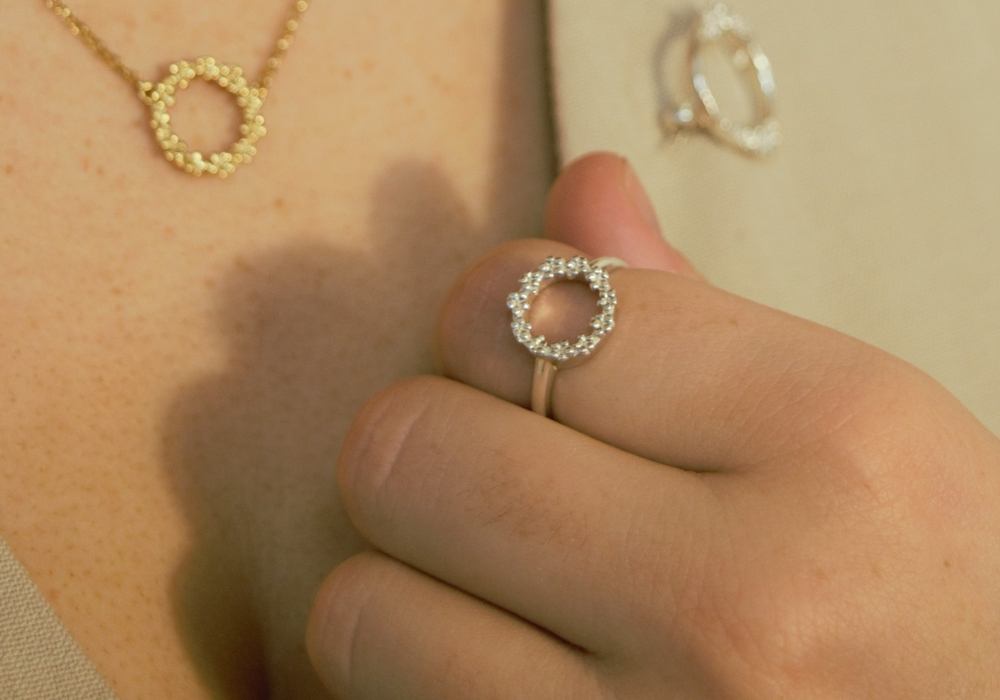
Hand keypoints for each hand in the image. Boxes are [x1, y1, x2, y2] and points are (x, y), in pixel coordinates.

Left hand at [305, 153, 999, 698]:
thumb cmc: (929, 591)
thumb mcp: (859, 427)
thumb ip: (695, 308)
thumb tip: (582, 185)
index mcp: (832, 438)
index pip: (519, 306)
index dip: (497, 314)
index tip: (533, 351)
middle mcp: (742, 599)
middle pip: (409, 448)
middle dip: (437, 444)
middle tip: (506, 474)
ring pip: (362, 607)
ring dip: (412, 586)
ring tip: (513, 595)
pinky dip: (423, 675)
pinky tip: (519, 666)